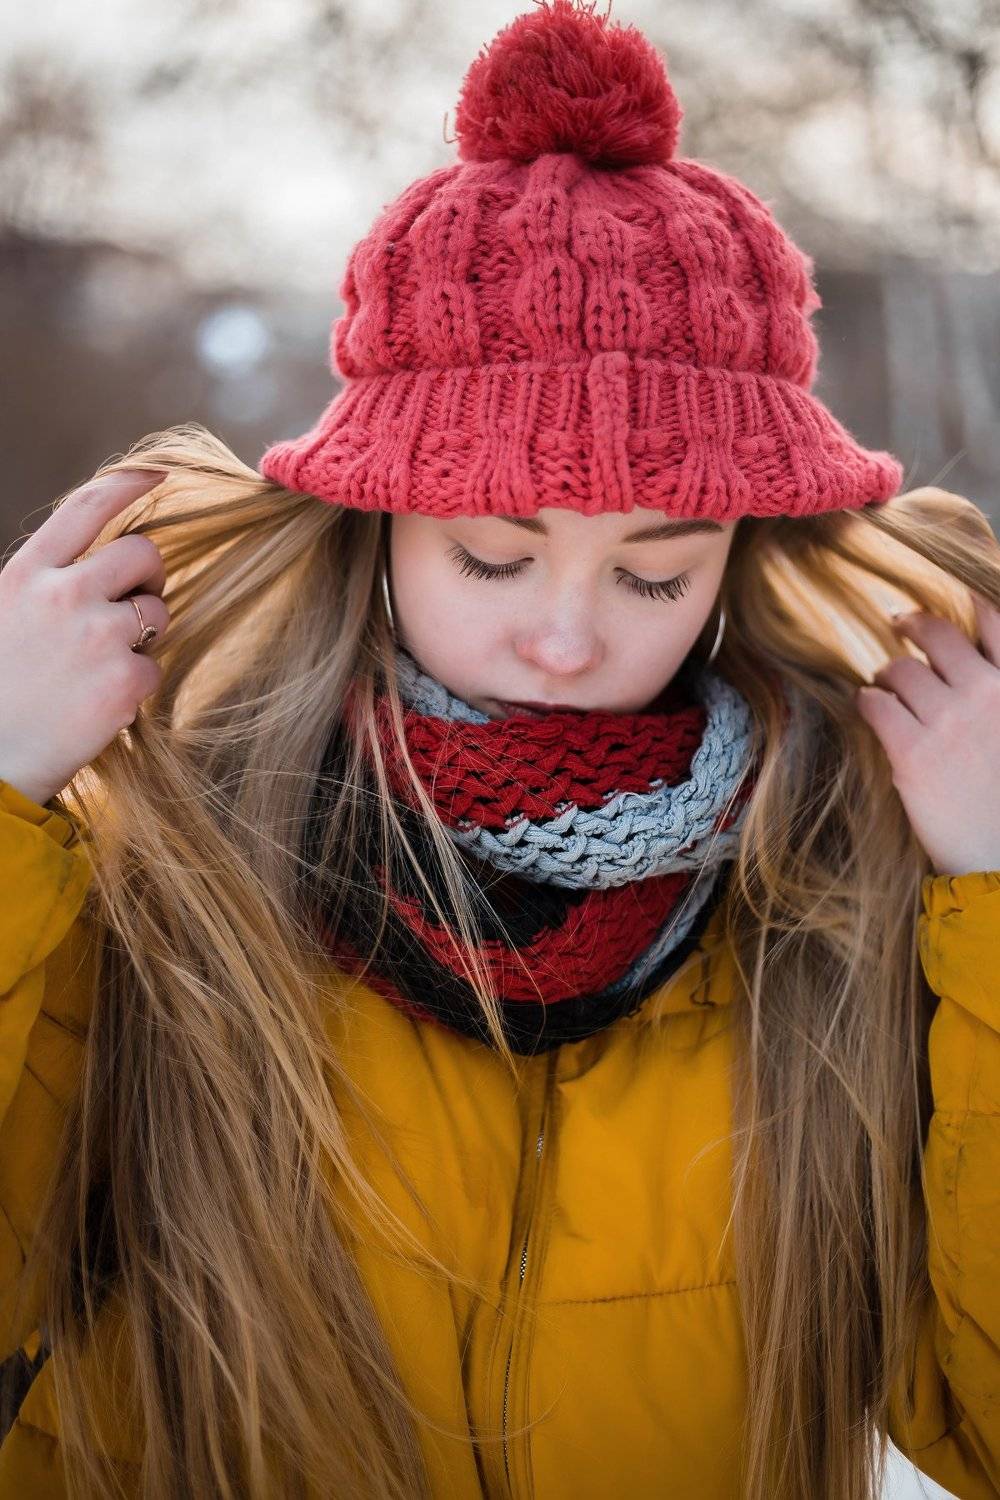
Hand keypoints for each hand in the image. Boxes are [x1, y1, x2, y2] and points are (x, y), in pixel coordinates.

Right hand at [0, 469, 168, 806]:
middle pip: (144, 553)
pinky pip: (154, 668)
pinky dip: (134, 688)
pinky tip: (96, 706)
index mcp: (27, 573)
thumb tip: (101, 560)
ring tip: (97, 667)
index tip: (160, 474)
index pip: (88, 506)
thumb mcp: (6, 614)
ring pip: (158, 611)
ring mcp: (99, 636)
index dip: (130, 482)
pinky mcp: (126, 681)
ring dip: (142, 635)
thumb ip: (49, 582)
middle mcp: (64, 595)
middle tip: (127, 610)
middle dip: (146, 577)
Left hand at [856, 595, 999, 876]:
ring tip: (886, 684)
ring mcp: (947, 721)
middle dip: (914, 625)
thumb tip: (972, 670)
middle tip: (899, 623)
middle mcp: (985, 694)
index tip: (955, 603)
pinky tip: (869, 706)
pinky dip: (868, 701)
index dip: (971, 605)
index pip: (996, 622)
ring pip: (899, 670)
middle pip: (937, 635)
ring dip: (888, 674)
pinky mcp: (911, 751)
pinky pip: (875, 704)